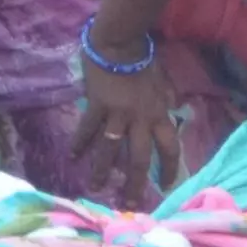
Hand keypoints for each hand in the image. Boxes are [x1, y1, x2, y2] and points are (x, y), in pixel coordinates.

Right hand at [70, 50, 174, 202]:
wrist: (119, 42)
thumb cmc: (143, 60)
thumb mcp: (162, 82)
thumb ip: (165, 99)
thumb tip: (172, 109)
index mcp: (158, 114)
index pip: (169, 147)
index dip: (169, 168)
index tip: (164, 185)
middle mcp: (139, 119)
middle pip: (138, 159)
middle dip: (133, 183)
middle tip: (128, 203)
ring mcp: (116, 114)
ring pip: (110, 150)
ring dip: (103, 170)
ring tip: (96, 187)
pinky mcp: (96, 106)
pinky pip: (87, 129)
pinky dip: (80, 143)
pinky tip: (73, 157)